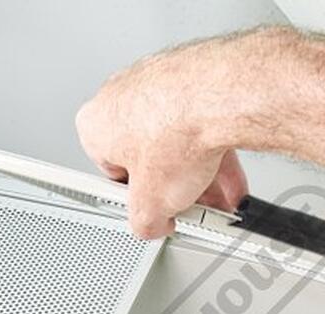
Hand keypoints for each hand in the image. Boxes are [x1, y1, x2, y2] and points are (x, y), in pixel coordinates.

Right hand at [75, 45, 248, 239]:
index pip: (111, 174)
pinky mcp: (192, 77)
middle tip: (189, 205)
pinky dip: (214, 149)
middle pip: (148, 157)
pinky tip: (229, 177)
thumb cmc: (177, 131)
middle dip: (172, 186)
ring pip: (178, 141)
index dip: (137, 200)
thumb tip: (152, 225)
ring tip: (218, 197)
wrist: (222, 96)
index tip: (155, 211)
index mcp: (95, 124)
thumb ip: (144, 222)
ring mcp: (157, 83)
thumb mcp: (150, 205)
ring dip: (199, 173)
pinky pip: (200, 123)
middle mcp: (121, 96)